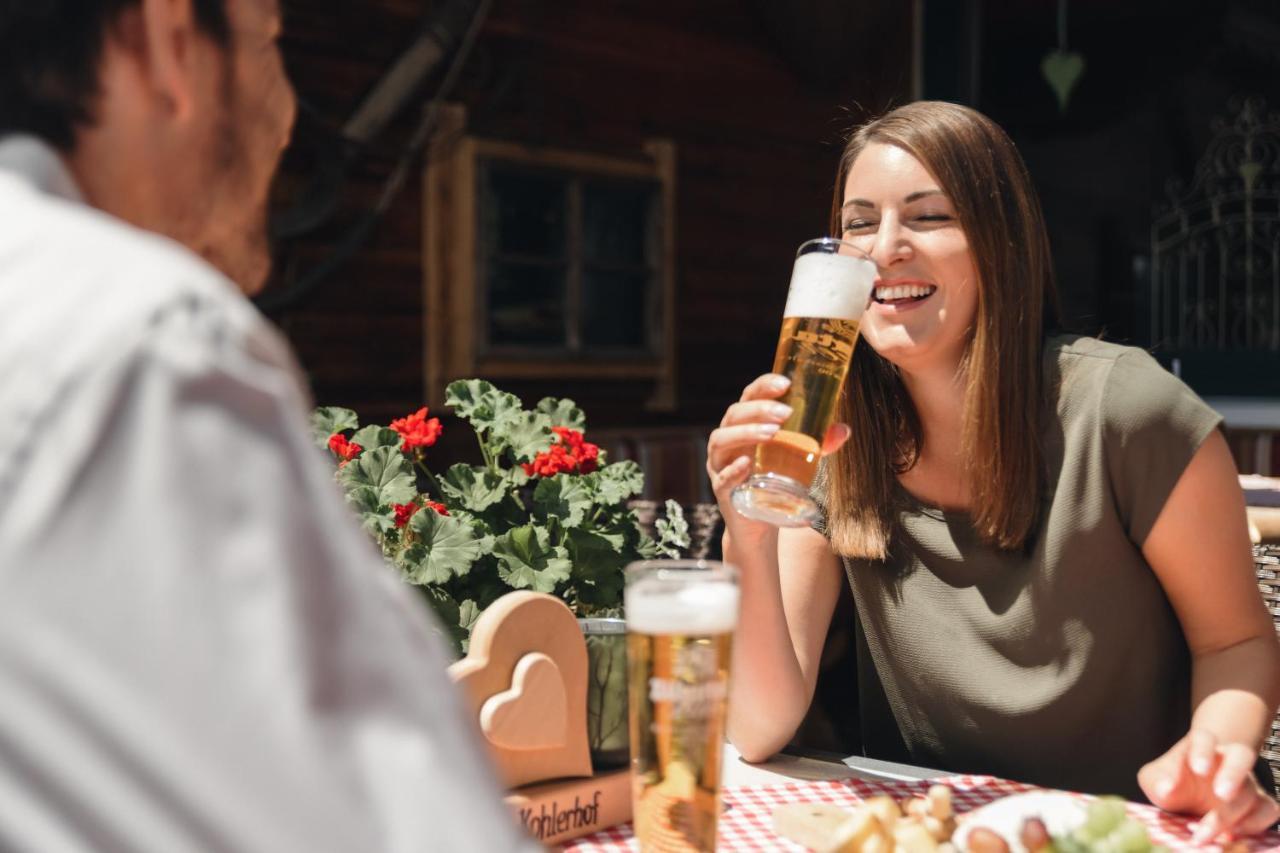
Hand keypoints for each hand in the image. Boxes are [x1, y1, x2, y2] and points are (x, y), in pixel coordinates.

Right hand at [705, 374, 849, 536]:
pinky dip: (732, 470)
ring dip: (745, 433)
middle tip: (786, 413)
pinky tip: (746, 465)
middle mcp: (728, 441)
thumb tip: (843, 429)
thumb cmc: (775, 480)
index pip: (748, 396)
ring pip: (720, 441)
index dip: (763, 386)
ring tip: (772, 433)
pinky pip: (721, 479)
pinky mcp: (723, 493)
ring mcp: (720, 466)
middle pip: (734, 415)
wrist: (760, 522)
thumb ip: (819, 442)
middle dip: (758, 410)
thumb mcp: (799, 458)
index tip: (785, 383)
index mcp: (744, 425)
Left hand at [1138, 729, 1279, 842]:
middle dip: (1233, 774)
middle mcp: (1227, 759)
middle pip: (1241, 756)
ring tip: (1214, 832)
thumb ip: (1157, 780)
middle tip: (1221, 794)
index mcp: (1200, 746)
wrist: (1189, 792)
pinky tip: (1233, 835)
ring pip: (1251, 791)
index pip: (1204, 738)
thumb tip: (1166, 789)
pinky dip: (1256, 824)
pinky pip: (1268, 810)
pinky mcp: (1258, 803)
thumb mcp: (1154, 778)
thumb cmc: (1170, 780)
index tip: (1198, 768)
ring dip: (1235, 813)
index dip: (1203, 751)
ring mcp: (1245, 781)